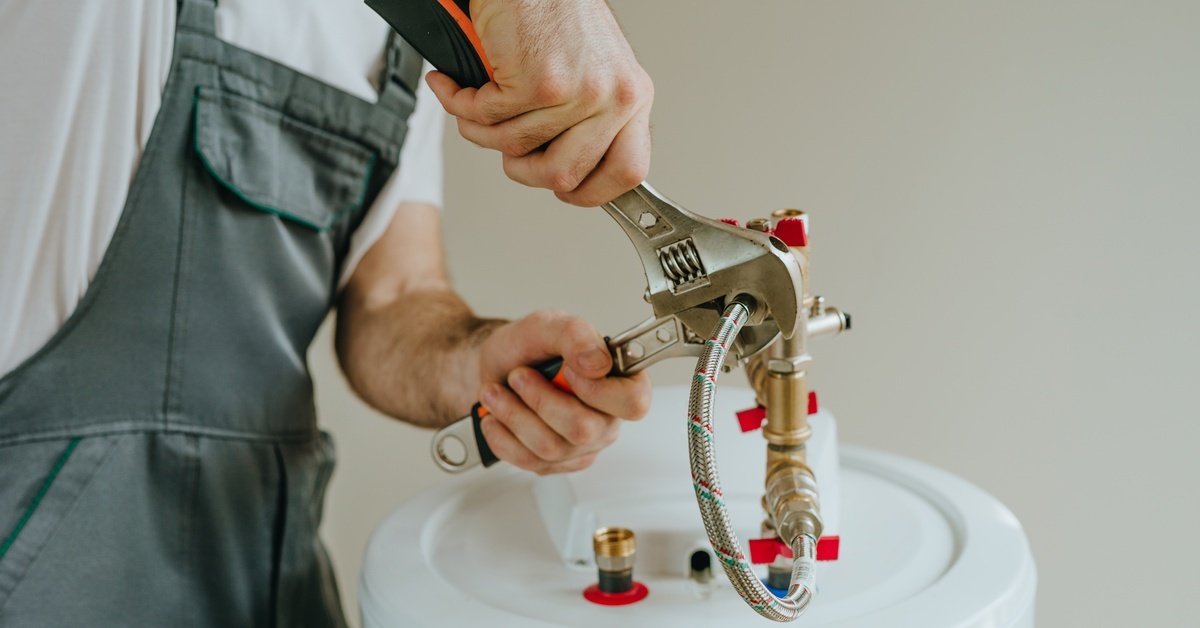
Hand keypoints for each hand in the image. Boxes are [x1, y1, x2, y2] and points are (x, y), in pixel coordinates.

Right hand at [427, 0, 653, 206]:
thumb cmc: (552, 14)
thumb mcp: (593, 72)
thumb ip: (588, 121)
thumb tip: (565, 172)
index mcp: (631, 98)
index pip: (628, 172)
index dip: (591, 192)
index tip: (566, 191)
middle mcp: (613, 97)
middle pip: (562, 175)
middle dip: (521, 169)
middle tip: (505, 146)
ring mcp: (578, 92)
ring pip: (515, 148)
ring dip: (481, 129)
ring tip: (475, 102)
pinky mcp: (538, 83)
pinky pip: (488, 120)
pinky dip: (462, 104)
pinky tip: (458, 85)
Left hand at [476, 311, 651, 473]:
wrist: (497, 367)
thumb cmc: (528, 347)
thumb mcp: (546, 326)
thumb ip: (576, 334)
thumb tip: (598, 362)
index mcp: (621, 382)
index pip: (633, 403)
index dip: (597, 391)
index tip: (566, 369)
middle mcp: (608, 418)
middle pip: (583, 431)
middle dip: (539, 400)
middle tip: (518, 376)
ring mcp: (584, 445)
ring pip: (551, 448)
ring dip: (513, 416)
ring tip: (496, 392)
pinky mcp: (557, 462)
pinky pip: (530, 461)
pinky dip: (502, 437)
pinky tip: (496, 417)